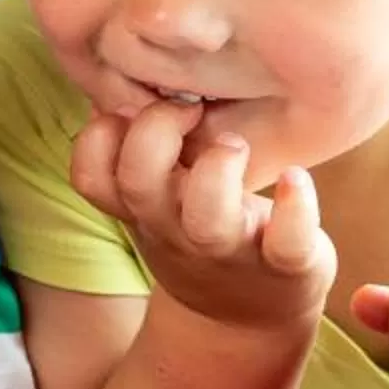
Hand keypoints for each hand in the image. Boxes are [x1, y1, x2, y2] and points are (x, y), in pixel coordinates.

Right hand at [73, 101, 332, 333]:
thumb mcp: (157, 200)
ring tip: (235, 144)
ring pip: (206, 217)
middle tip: (191, 107)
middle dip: (156, 131)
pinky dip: (296, 207)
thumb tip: (129, 69)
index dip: (98, 135)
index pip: (90, 176)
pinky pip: (288, 242)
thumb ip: (141, 150)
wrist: (243, 319)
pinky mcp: (285, 265)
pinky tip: (297, 178)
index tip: (134, 108)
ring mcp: (230, 249)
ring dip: (217, 169)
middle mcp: (177, 229)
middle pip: (139, 183)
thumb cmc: (196, 232)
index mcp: (143, 209)